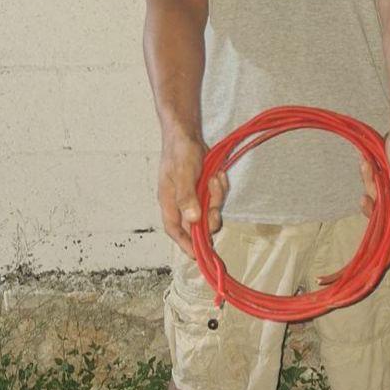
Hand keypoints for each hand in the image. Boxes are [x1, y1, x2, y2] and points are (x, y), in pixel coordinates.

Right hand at [157, 132, 228, 259]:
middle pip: (198, 224)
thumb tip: (192, 219)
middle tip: (215, 207)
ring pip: (211, 210)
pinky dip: (220, 187)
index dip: (185, 245)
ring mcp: (194, 196)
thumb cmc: (179, 152)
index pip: (176, 231)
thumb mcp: (182, 173)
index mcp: (169, 203)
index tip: (198, 256)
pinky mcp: (205, 189)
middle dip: (210, 217)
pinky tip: (217, 174)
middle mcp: (181, 203)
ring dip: (217, 197)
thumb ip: (186, 196)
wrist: (187, 134)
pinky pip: (217, 196)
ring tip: (214, 178)